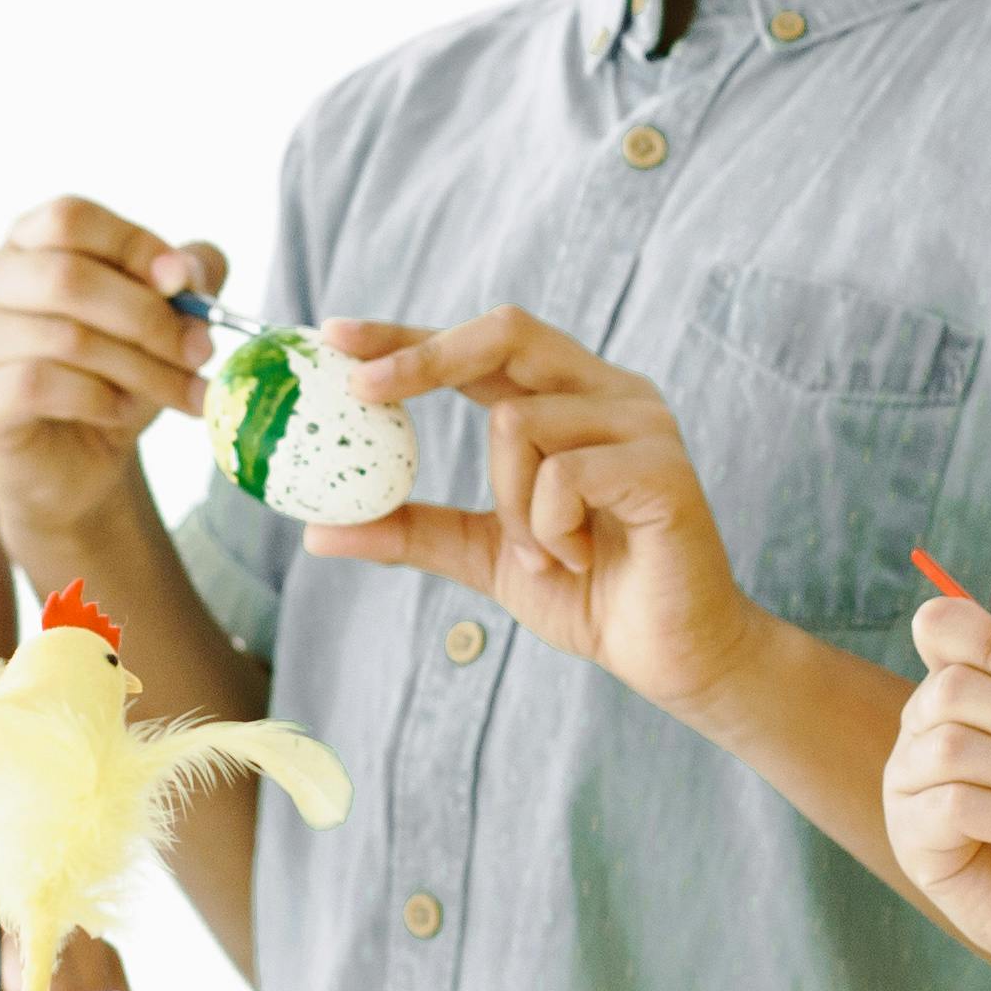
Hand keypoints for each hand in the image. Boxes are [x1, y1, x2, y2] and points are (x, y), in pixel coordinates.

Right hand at [0, 199, 221, 538]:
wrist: (76, 466)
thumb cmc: (112, 378)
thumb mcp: (161, 320)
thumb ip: (186, 279)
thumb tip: (185, 270)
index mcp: (26, 246)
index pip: (70, 218)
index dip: (133, 246)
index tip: (185, 284)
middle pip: (66, 277)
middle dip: (147, 316)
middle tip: (199, 351)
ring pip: (64, 337)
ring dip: (139, 367)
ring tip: (178, 391)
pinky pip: (39, 385)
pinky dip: (98, 399)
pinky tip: (122, 412)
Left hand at [306, 312, 768, 719]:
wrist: (672, 657)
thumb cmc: (591, 595)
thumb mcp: (484, 555)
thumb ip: (413, 530)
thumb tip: (318, 530)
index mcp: (569, 400)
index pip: (481, 346)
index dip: (409, 335)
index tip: (336, 335)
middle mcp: (610, 393)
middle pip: (506, 333)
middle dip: (425, 355)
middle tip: (363, 391)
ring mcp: (643, 423)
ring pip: (520, 424)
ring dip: (510, 505)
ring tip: (548, 556)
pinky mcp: (664, 467)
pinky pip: (564, 475)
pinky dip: (552, 530)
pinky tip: (582, 560)